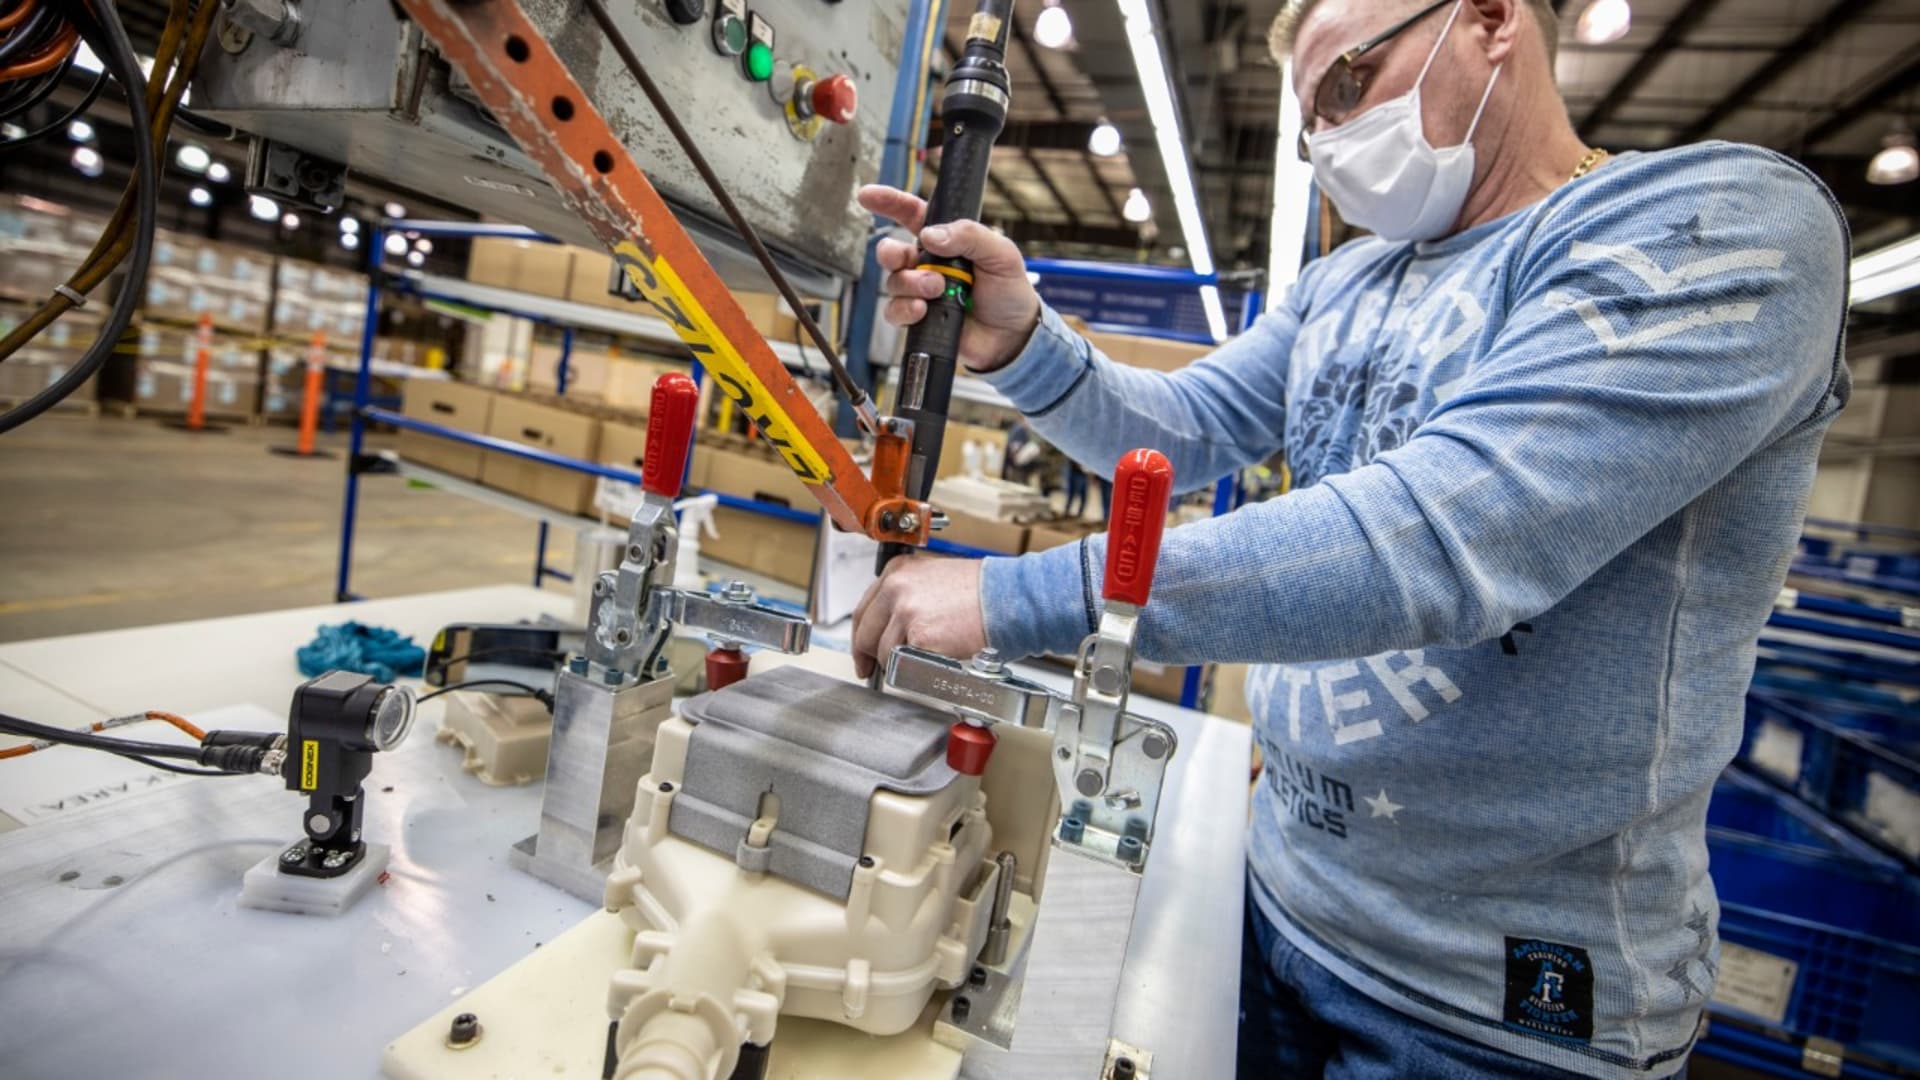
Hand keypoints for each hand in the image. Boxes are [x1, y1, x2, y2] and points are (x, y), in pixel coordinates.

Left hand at [850, 556, 987, 678]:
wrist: (1006, 597)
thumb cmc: (981, 591)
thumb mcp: (934, 579)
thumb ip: (907, 596)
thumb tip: (891, 624)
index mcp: (898, 571)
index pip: (864, 609)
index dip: (862, 635)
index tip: (863, 652)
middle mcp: (897, 587)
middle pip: (865, 632)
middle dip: (867, 656)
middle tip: (872, 670)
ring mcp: (906, 611)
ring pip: (882, 651)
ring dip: (894, 663)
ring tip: (914, 664)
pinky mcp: (919, 635)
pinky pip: (902, 661)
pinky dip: (911, 668)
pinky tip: (926, 663)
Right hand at [857, 185, 1041, 372]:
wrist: (1013, 336)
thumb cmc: (1009, 291)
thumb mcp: (1001, 253)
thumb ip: (969, 235)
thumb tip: (930, 235)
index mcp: (946, 240)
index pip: (912, 214)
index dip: (889, 203)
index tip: (868, 196)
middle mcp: (928, 264)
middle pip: (891, 251)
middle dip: (890, 252)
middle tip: (908, 259)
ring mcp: (921, 291)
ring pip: (893, 282)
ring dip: (911, 284)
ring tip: (936, 290)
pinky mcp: (919, 318)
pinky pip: (894, 311)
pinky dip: (905, 309)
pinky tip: (923, 310)